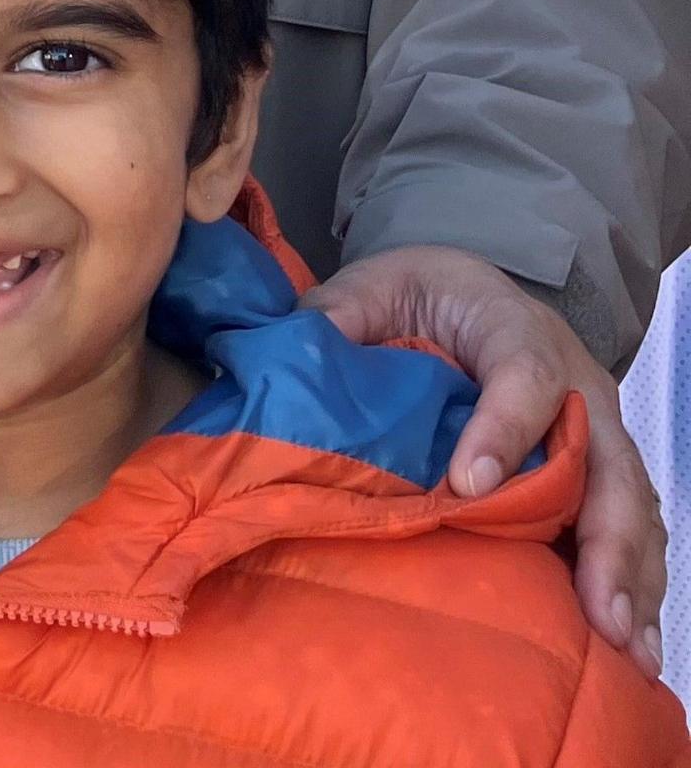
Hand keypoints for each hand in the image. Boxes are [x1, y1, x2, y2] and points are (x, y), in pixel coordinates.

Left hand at [309, 245, 664, 678]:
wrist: (463, 293)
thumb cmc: (417, 295)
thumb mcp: (372, 287)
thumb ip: (336, 320)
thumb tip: (299, 372)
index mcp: (513, 326)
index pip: (524, 373)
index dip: (502, 430)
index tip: (467, 486)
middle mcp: (574, 379)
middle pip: (605, 456)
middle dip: (605, 534)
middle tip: (597, 606)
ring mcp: (594, 429)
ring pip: (630, 502)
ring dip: (631, 575)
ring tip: (623, 645)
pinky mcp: (596, 470)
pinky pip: (628, 528)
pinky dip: (633, 585)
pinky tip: (628, 646)